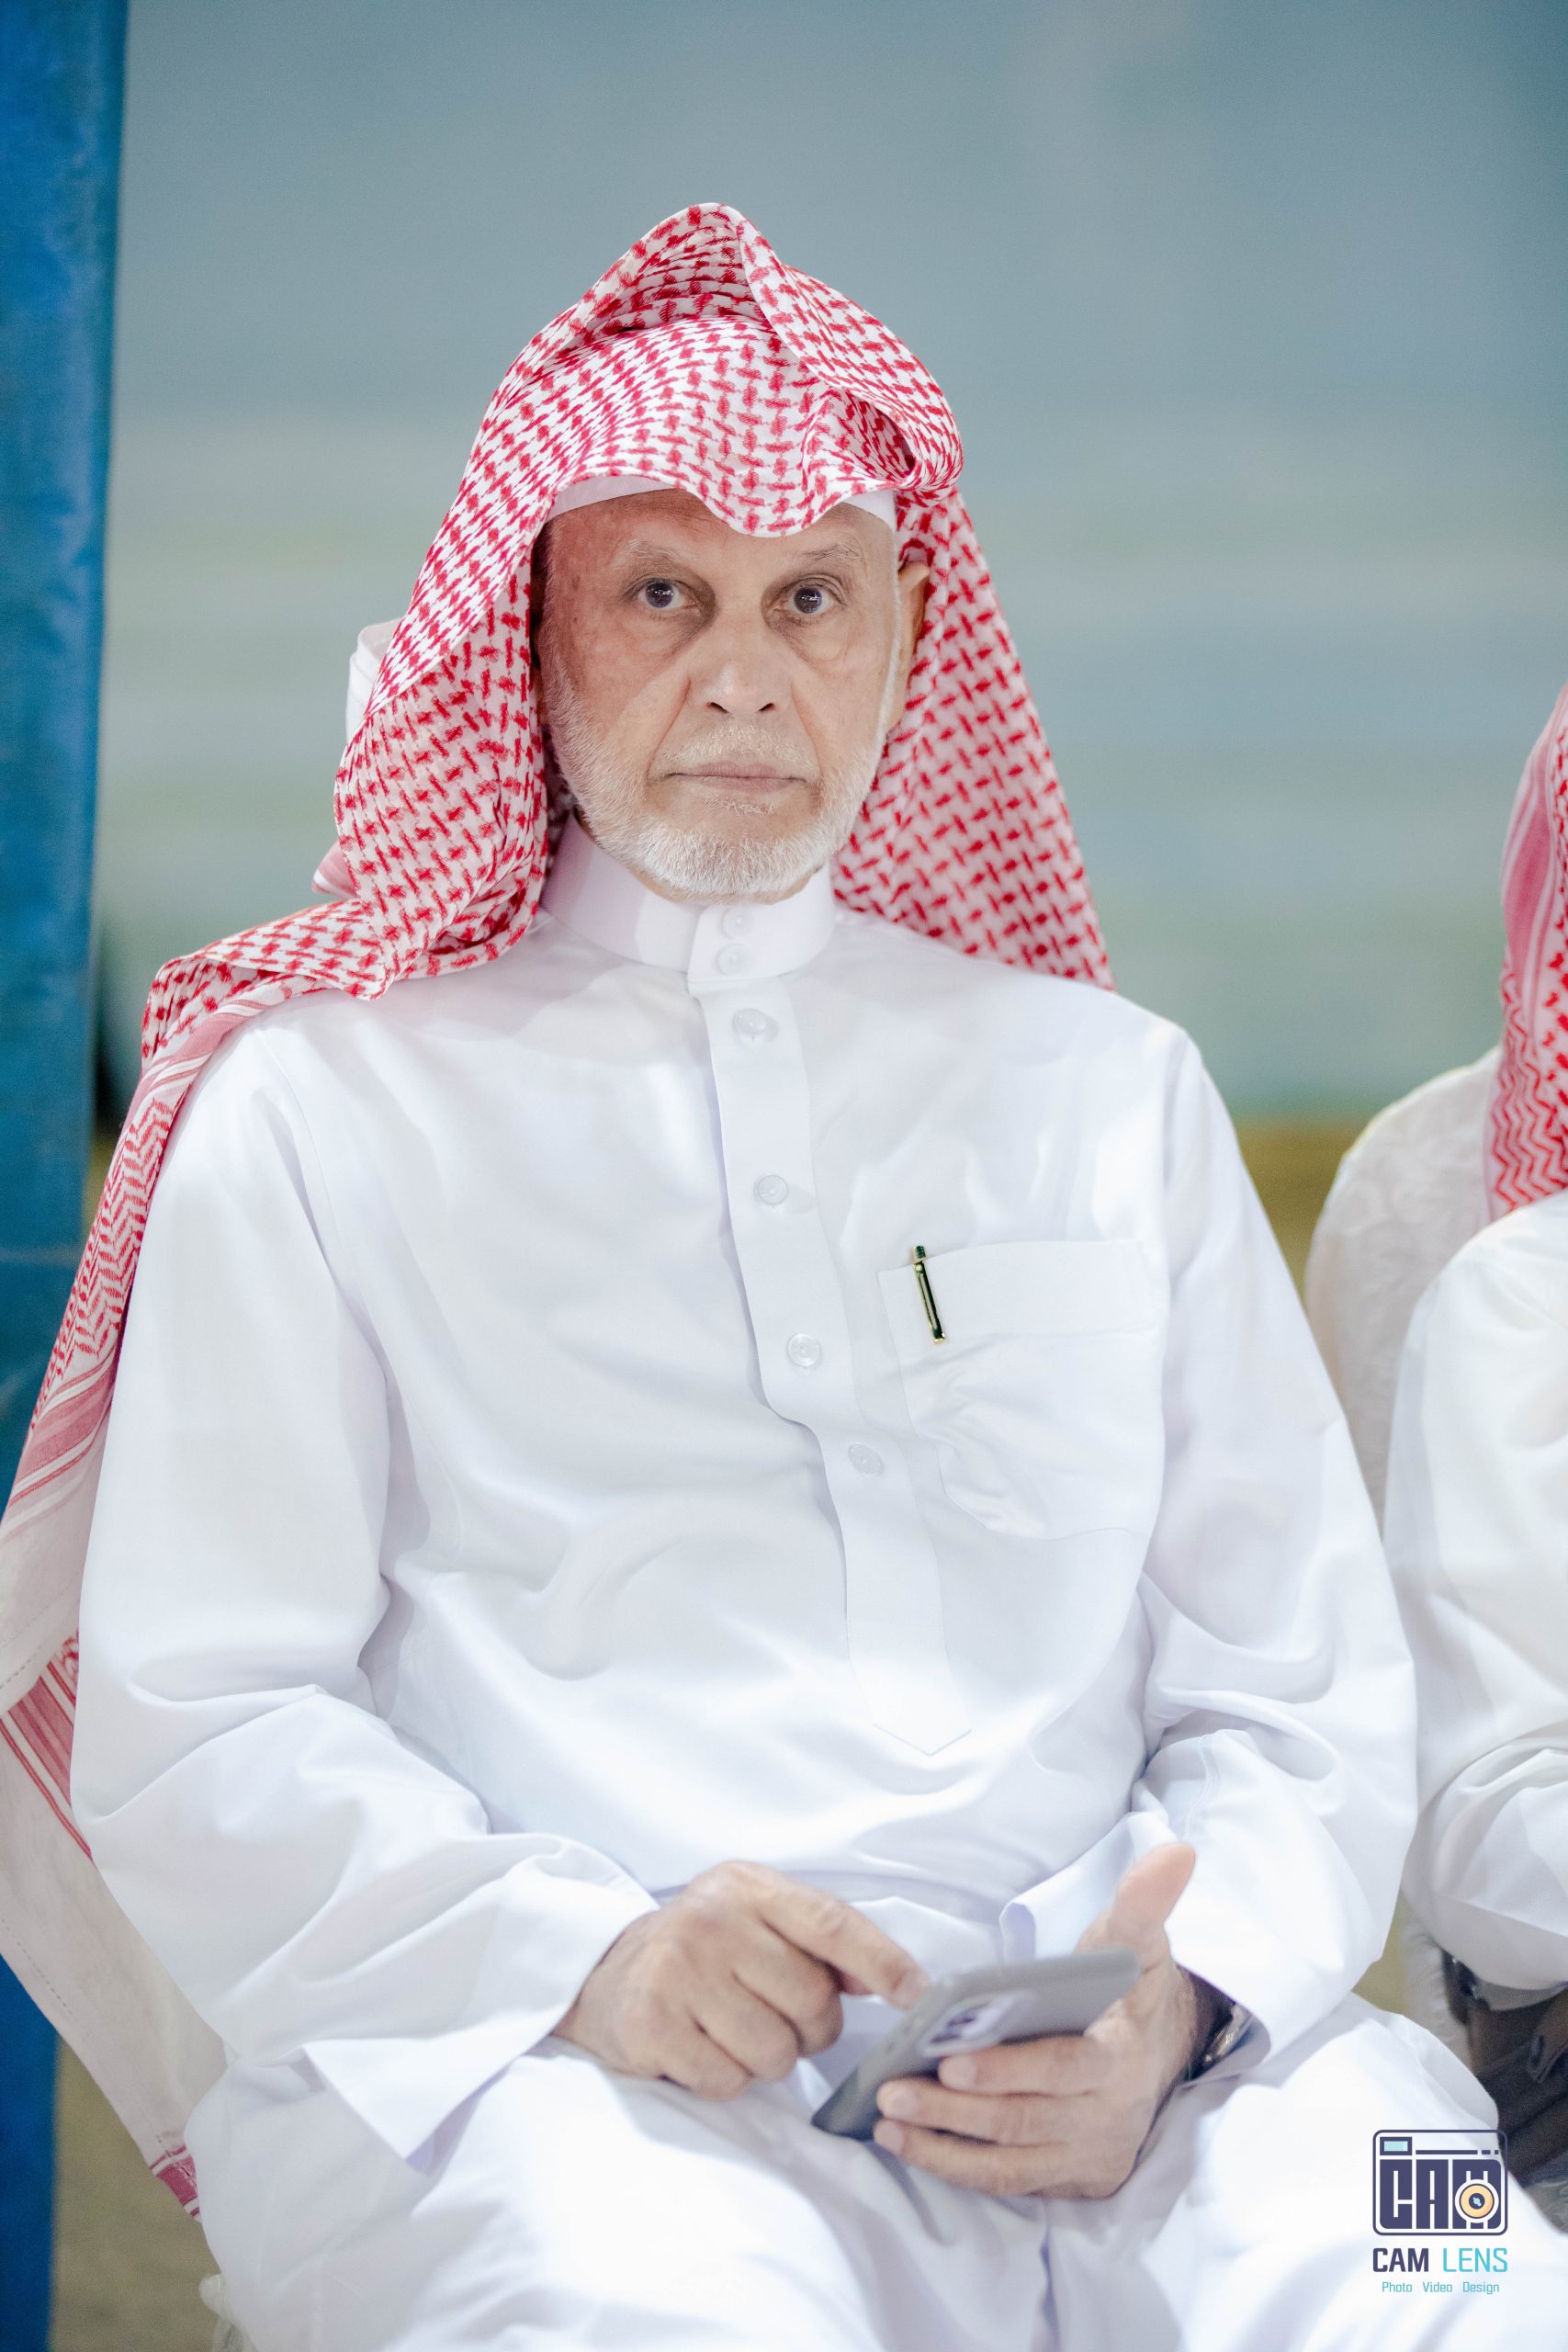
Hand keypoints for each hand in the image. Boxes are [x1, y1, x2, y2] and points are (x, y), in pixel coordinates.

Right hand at [556, 1859, 927, 2099]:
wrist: (606, 1975)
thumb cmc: (703, 1951)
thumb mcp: (756, 1922)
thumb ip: (821, 1944)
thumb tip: (898, 1980)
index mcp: (747, 1886)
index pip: (830, 1923)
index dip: (882, 1962)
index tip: (917, 1996)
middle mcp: (711, 1919)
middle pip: (810, 2001)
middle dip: (810, 2029)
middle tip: (778, 2019)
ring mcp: (677, 1970)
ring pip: (775, 2050)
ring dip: (767, 2058)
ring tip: (734, 2032)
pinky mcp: (651, 2022)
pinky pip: (729, 2080)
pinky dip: (727, 2079)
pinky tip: (702, 2048)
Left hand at [873, 1841, 1218, 2198]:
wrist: (1163, 2051)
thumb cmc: (1130, 1987)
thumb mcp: (1138, 1940)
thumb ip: (1144, 1900)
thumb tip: (1175, 1851)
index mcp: (1122, 2057)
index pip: (1064, 2068)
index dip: (1009, 2069)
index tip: (951, 2059)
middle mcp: (1108, 2116)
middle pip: (1025, 2121)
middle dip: (956, 2110)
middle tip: (893, 2088)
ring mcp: (1088, 2156)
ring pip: (1010, 2160)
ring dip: (945, 2144)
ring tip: (888, 2118)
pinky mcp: (1069, 2180)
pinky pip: (1008, 2182)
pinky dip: (956, 2167)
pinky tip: (908, 2144)